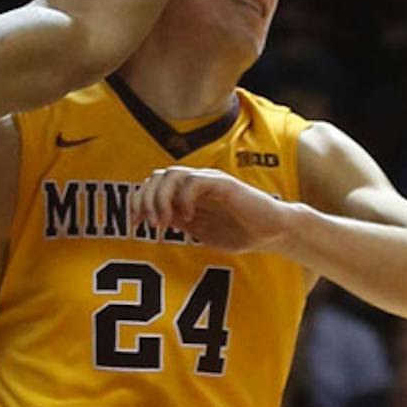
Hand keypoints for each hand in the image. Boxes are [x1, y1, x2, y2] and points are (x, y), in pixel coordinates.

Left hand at [128, 165, 299, 253]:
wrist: (272, 232)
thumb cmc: (239, 231)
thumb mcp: (201, 231)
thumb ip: (180, 222)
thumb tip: (155, 220)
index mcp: (187, 193)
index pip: (153, 184)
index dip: (138, 201)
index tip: (134, 225)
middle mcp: (195, 182)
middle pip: (156, 176)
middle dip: (145, 200)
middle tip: (148, 224)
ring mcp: (209, 180)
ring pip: (171, 174)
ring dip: (160, 198)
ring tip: (164, 222)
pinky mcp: (223, 183)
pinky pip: (194, 181)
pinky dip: (184, 198)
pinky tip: (187, 218)